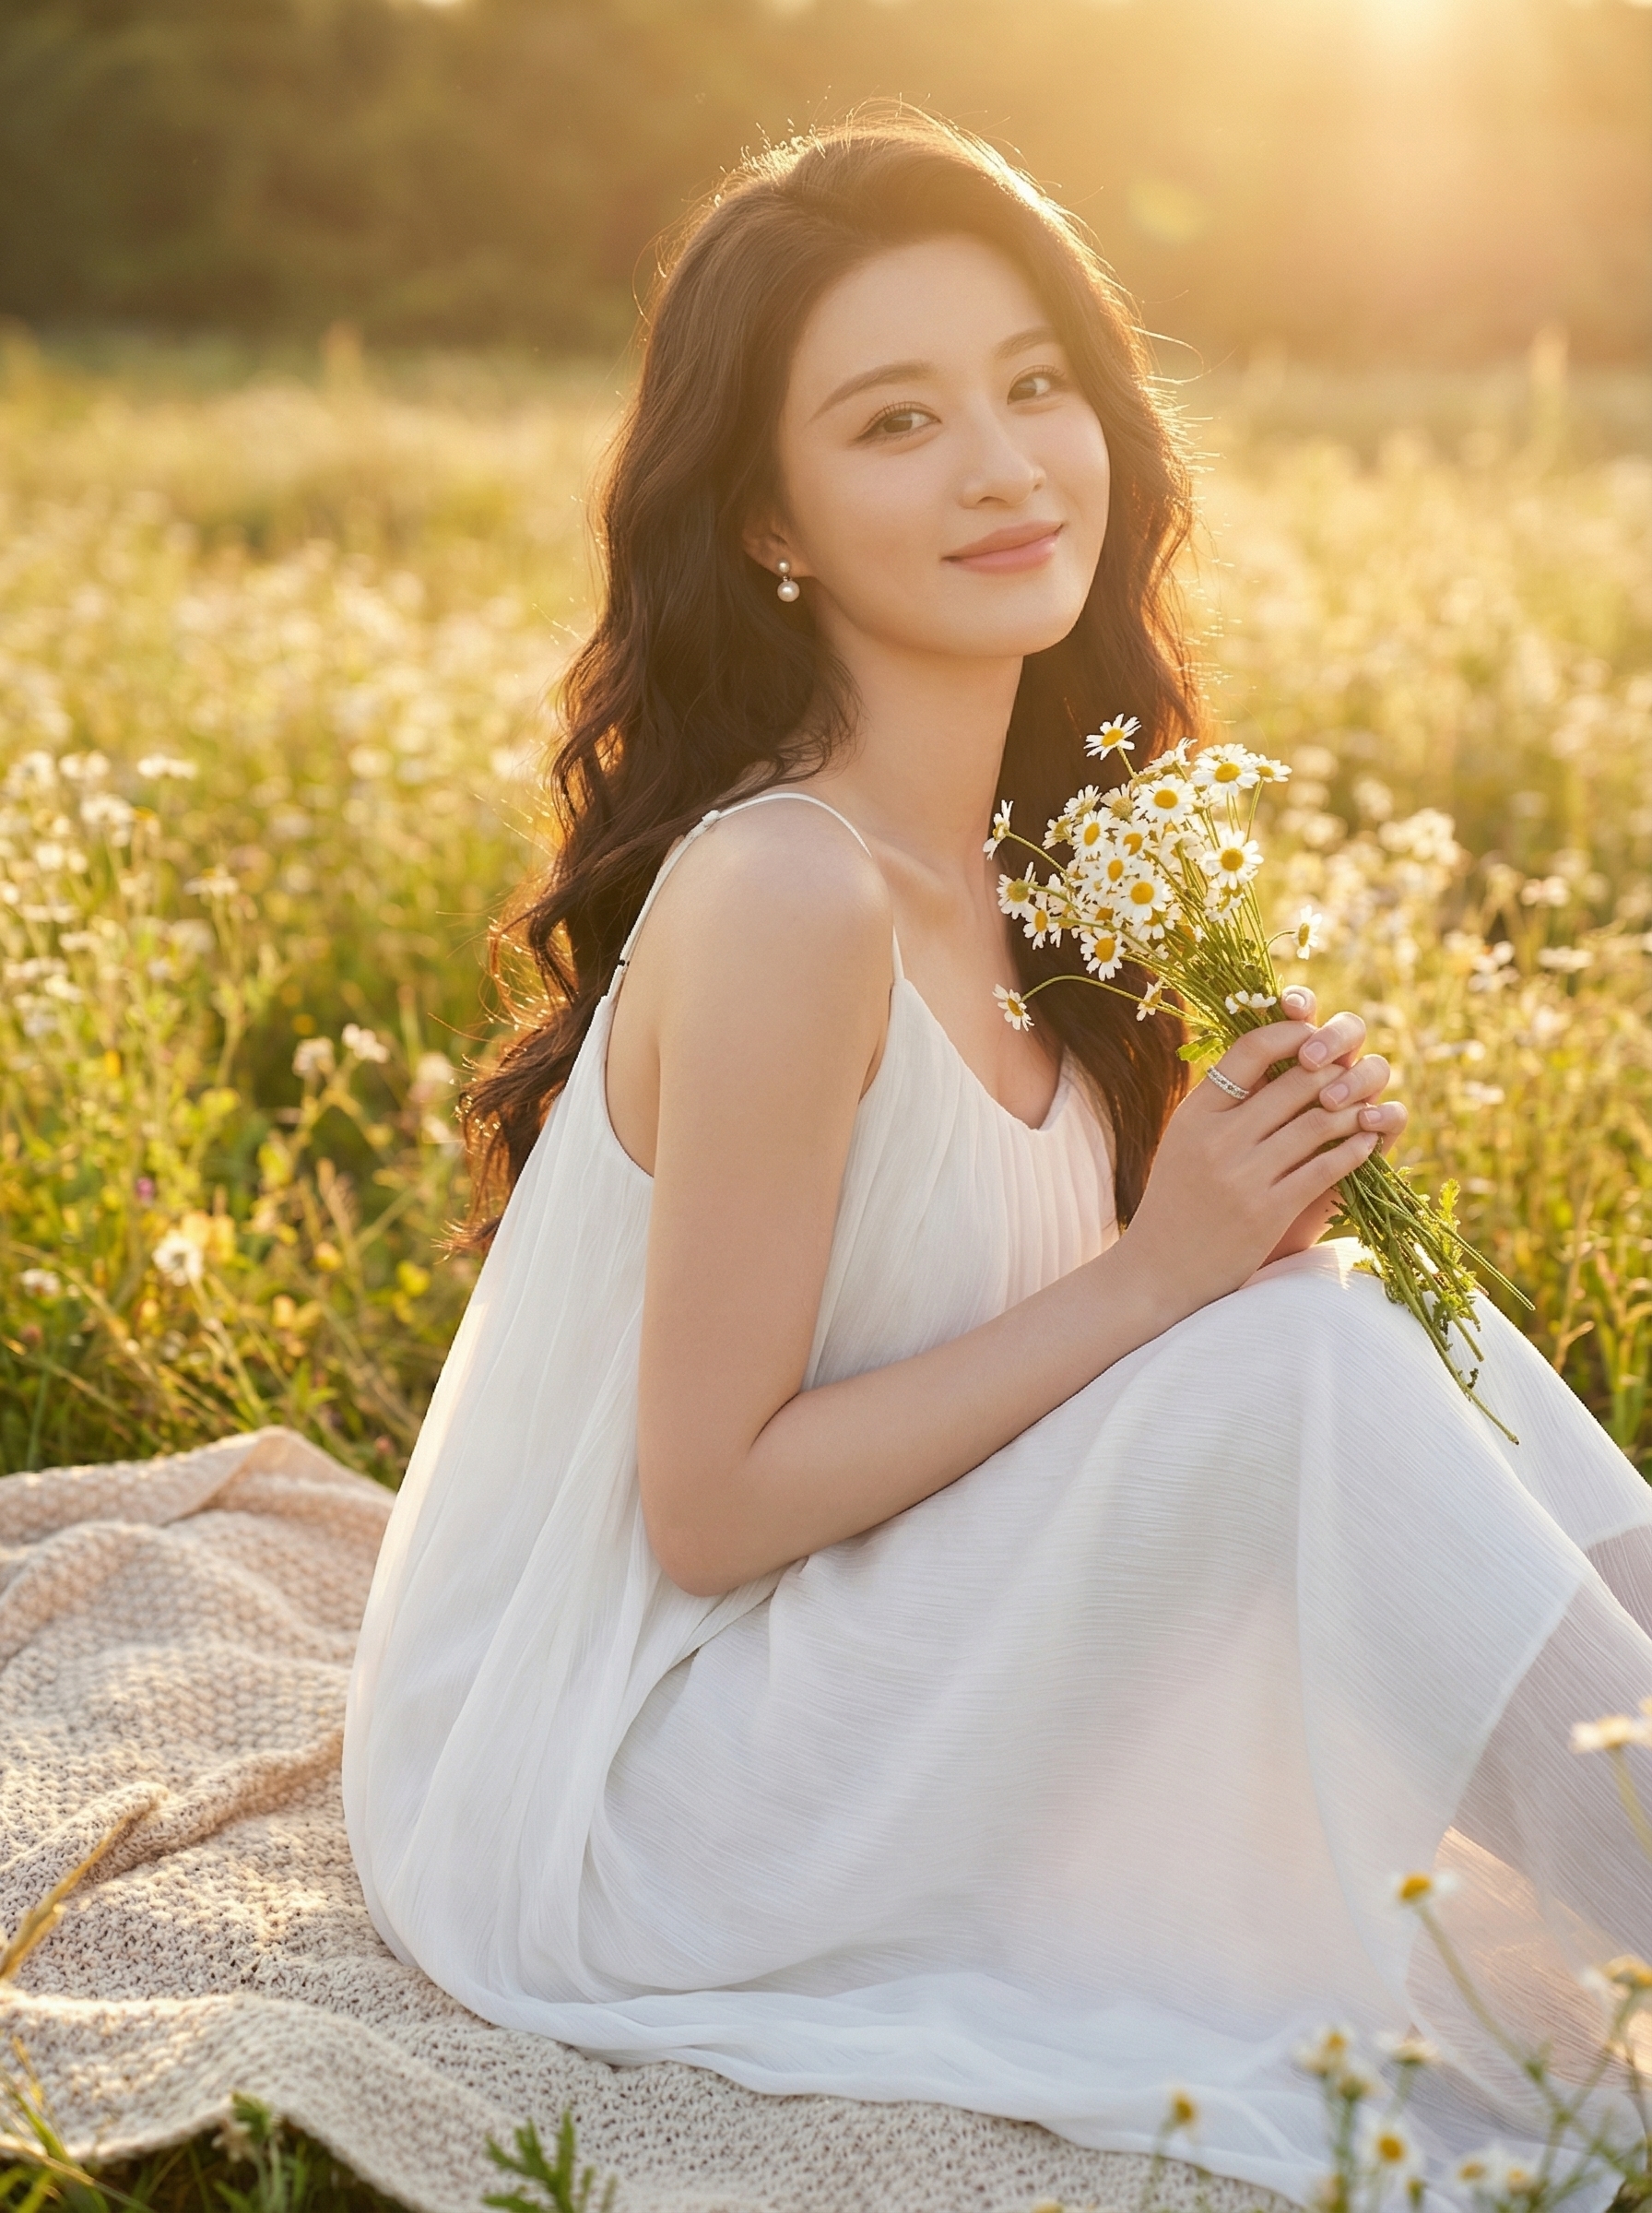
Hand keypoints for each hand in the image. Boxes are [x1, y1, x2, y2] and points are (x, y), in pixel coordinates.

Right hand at [1122, 989, 1405, 1324]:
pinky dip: (1354, 1150)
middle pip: (1294, 1082)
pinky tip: (1366, 1143)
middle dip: (1333, 1072)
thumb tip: (1267, 1056)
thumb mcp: (1184, 1141)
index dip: (1290, 1033)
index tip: (1313, 1033)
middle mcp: (1217, 1139)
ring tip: (1365, 1108)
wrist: (1157, 1271)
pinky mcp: (1267, 1211)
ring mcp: (1243, 1176)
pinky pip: (1325, 1167)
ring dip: (1351, 1111)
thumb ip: (1220, 1104)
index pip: (1249, 1050)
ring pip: (1317, 1122)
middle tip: (1351, 1072)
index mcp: (1195, 1113)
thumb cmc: (1176, 1201)